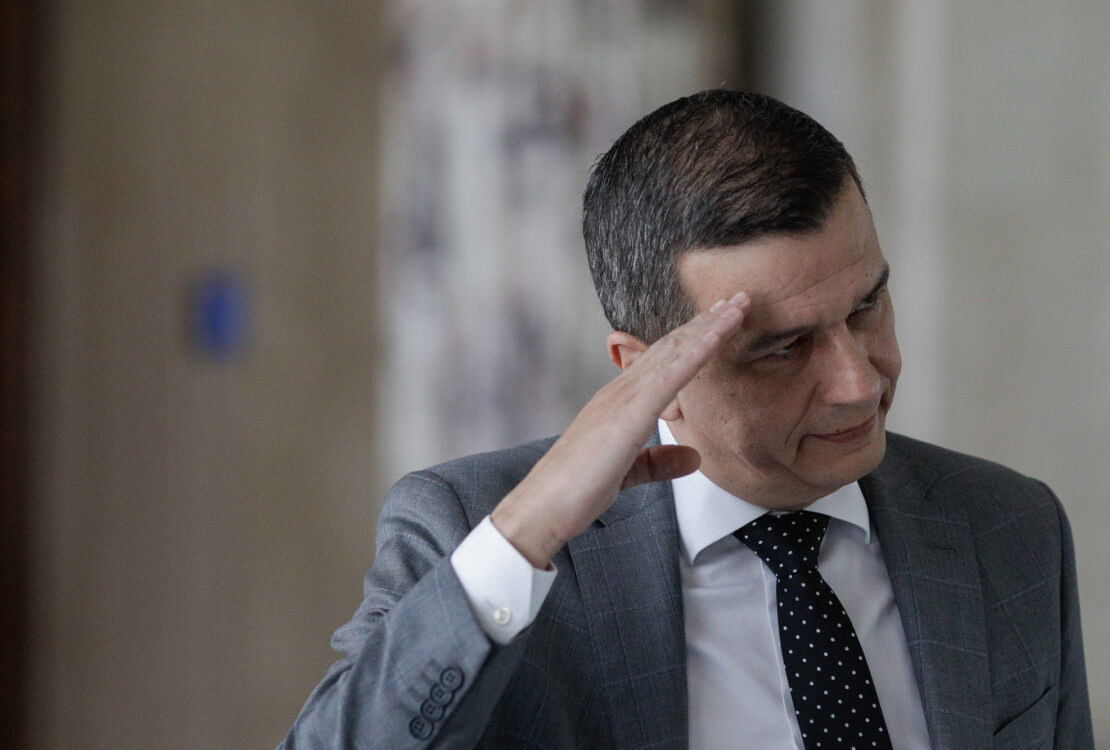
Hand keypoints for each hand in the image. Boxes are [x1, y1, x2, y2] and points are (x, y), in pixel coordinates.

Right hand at [490, 292, 749, 567]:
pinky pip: (672, 375)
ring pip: (676, 352)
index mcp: (620, 401)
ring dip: (710, 326)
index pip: (663, 361)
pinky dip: (699, 351)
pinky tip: (719, 334)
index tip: (719, 320)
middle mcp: (622, 390)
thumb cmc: (576, 490)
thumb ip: (659, 461)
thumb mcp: (629, 472)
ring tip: (738, 303)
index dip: (692, 338)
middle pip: (672, 347)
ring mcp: (625, 397)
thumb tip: (694, 456)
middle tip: (737, 298)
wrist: (543, 504)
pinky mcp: (630, 413)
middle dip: (706, 321)